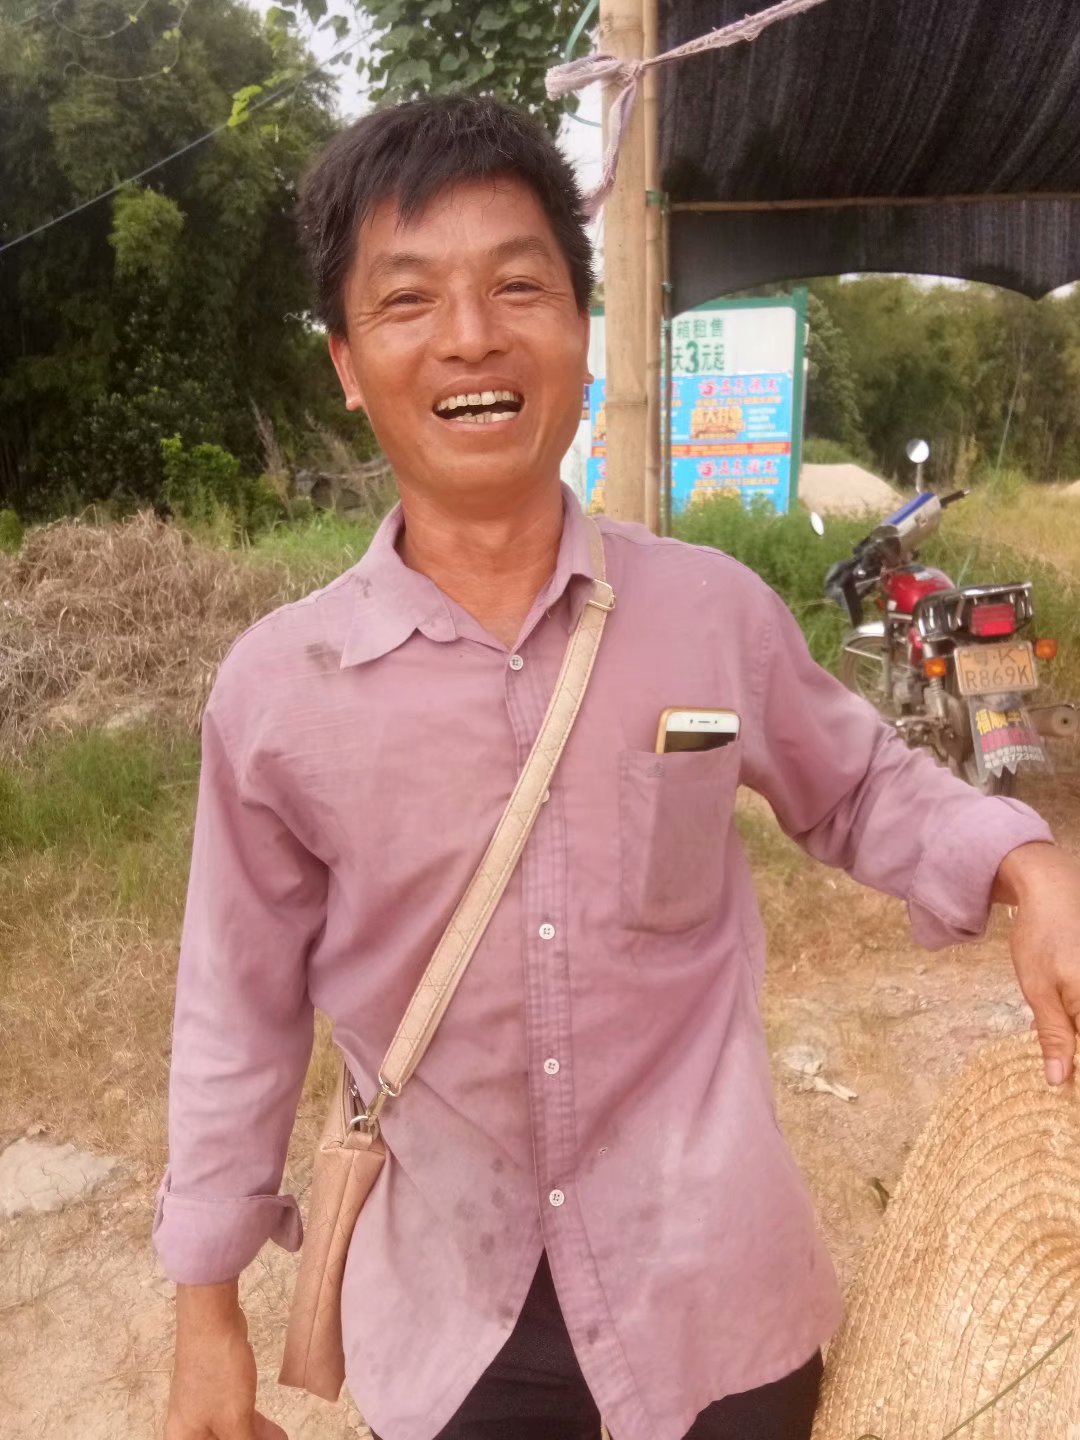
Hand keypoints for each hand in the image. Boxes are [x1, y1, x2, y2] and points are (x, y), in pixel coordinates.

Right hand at [165, 1283, 288, 1439]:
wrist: (210, 1320)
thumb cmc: (218, 1373)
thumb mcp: (234, 1420)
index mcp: (184, 1439)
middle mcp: (188, 1427)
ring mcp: (202, 1406)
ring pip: (229, 1433)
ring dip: (254, 1439)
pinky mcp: (215, 1388)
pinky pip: (234, 1416)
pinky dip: (252, 1424)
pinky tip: (273, 1431)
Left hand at [993, 841, 1079, 1085]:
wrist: (1054, 888)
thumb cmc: (1042, 935)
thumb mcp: (1038, 988)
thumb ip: (1053, 1035)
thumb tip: (1060, 1081)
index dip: (1074, 1069)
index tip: (1063, 1088)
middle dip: (1073, 1049)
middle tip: (1057, 1067)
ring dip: (1073, 1033)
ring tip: (1061, 1038)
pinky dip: (1075, 1017)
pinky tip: (1067, 1019)